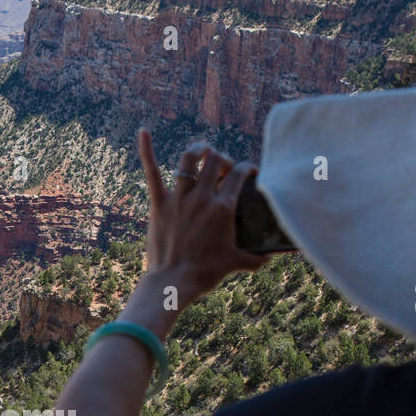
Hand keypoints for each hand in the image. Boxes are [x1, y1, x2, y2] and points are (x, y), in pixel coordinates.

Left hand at [138, 130, 265, 299]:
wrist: (173, 284)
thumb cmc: (205, 274)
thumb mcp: (236, 263)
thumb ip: (257, 258)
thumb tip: (272, 257)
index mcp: (223, 207)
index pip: (239, 173)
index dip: (246, 168)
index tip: (248, 172)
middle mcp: (202, 197)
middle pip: (216, 160)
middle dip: (224, 159)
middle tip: (224, 170)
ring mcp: (179, 198)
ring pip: (190, 159)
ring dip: (199, 150)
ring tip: (204, 152)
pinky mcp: (159, 203)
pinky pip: (152, 171)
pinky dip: (147, 150)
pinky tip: (143, 132)